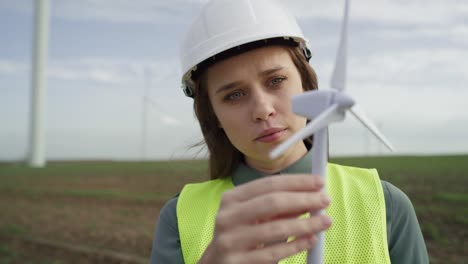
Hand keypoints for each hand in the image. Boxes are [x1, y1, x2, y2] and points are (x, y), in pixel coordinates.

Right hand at [198, 174, 331, 263]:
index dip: (296, 182)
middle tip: (325, 200)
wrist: (216, 263)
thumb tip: (310, 196)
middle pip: (272, 202)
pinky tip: (311, 240)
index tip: (319, 182)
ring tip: (325, 221)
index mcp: (231, 199)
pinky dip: (295, 245)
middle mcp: (228, 217)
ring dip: (306, 224)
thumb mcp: (253, 215)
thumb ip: (278, 206)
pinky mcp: (238, 262)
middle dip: (303, 199)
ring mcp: (231, 240)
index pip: (268, 184)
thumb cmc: (240, 234)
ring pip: (276, 229)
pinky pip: (274, 253)